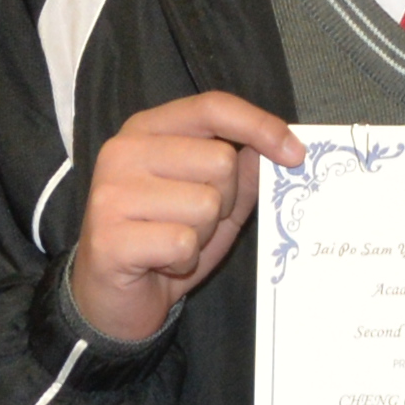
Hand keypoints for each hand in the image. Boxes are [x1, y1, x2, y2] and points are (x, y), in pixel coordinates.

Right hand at [69, 93, 302, 343]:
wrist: (114, 297)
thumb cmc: (166, 240)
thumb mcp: (215, 201)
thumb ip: (241, 172)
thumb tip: (277, 148)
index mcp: (147, 130)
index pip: (212, 107)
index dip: (259, 125)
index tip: (295, 154)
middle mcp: (123, 151)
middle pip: (221, 160)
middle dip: (225, 200)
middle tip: (194, 222)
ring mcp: (111, 192)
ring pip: (206, 204)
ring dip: (204, 233)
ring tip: (175, 242)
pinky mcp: (109, 236)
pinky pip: (183, 241)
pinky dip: (184, 260)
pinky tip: (162, 263)